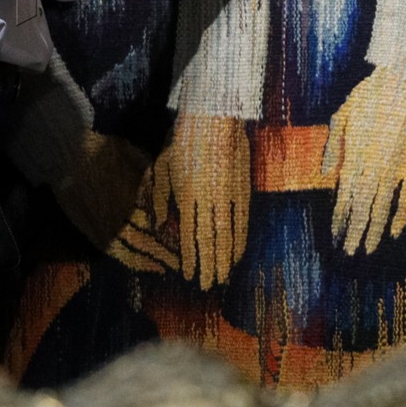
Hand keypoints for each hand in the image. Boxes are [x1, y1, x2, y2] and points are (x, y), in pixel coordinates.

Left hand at [153, 113, 250, 287]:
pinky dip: (241, 239)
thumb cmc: (184, 143)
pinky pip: (243, 220)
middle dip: (210, 266)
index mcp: (188, 196)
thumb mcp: (163, 168)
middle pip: (211, 241)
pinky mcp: (243, 189)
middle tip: (209, 286)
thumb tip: (161, 224)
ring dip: (227, 258)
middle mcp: (210, 200)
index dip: (191, 259)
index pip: (191, 236)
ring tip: (224, 276)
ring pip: (229, 234)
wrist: (215, 120)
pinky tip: (238, 252)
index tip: (190, 277)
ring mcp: (229, 195)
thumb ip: (162, 198)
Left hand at [325, 67, 405, 254]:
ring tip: (367, 249)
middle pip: (361, 209)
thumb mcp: (343, 113)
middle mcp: (373, 167)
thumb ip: (333, 144)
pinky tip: (394, 232)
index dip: (339, 218)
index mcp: (354, 154)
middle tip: (348, 251)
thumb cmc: (373, 92)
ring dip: (373, 231)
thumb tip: (326, 173)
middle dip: (353, 232)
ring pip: (381, 209)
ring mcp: (395, 169)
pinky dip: (400, 217)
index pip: (343, 196)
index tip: (334, 235)